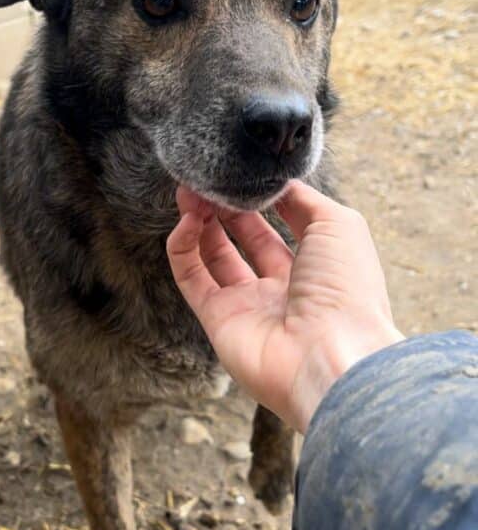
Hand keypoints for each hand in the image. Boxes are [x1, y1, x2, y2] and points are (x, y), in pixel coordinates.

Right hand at [166, 181, 403, 432]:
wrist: (331, 354)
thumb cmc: (346, 288)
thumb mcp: (338, 224)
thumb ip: (303, 199)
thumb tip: (274, 182)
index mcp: (317, 267)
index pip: (283, 225)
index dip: (261, 199)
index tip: (242, 174)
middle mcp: (282, 288)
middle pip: (245, 239)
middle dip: (226, 207)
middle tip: (207, 180)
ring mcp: (248, 306)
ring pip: (214, 256)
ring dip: (200, 221)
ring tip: (189, 191)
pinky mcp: (217, 321)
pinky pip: (192, 278)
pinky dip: (183, 247)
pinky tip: (186, 220)